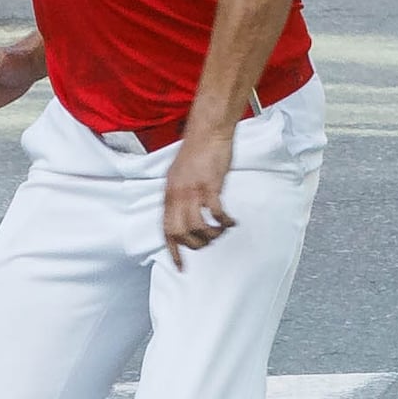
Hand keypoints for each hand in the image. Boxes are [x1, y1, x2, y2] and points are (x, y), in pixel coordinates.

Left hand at [161, 126, 240, 255]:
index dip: (173, 251)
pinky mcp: (210, 186)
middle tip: (210, 241)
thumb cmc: (196, 152)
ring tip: (221, 230)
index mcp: (169, 194)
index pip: (166, 230)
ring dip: (211, 235)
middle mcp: (177, 195)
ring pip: (197, 227)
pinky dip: (224, 222)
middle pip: (180, 234)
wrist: (208, 131)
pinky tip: (231, 221)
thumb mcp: (179, 176)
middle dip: (196, 245)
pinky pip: (216, 213)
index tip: (181, 267)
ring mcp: (193, 191)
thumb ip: (179, 196)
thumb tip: (184, 214)